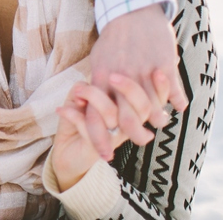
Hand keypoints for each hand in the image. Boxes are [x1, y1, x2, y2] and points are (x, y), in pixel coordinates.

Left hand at [53, 74, 154, 190]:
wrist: (66, 152)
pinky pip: (88, 129)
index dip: (162, 88)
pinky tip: (61, 109)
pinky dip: (72, 115)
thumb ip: (93, 84)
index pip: (155, 99)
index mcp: (129, 110)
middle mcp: (126, 126)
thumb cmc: (78, 116)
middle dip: (129, 88)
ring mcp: (113, 137)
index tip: (157, 71)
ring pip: (112, 114)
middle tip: (112, 76)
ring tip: (78, 90)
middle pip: (142, 108)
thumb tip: (88, 82)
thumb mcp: (84, 94)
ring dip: (95, 97)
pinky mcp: (96, 148)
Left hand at [87, 4, 186, 159]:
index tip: (105, 156)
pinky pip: (174, 93)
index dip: (100, 140)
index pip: (96, 118)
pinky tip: (178, 105)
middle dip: (134, 136)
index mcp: (100, 78)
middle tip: (141, 140)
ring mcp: (144, 73)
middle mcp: (121, 79)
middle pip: (127, 121)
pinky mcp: (164, 66)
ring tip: (160, 121)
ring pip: (153, 111)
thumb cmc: (113, 36)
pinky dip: (178, 101)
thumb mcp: (98, 60)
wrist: (132, 8)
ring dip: (158, 120)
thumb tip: (84, 104)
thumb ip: (96, 85)